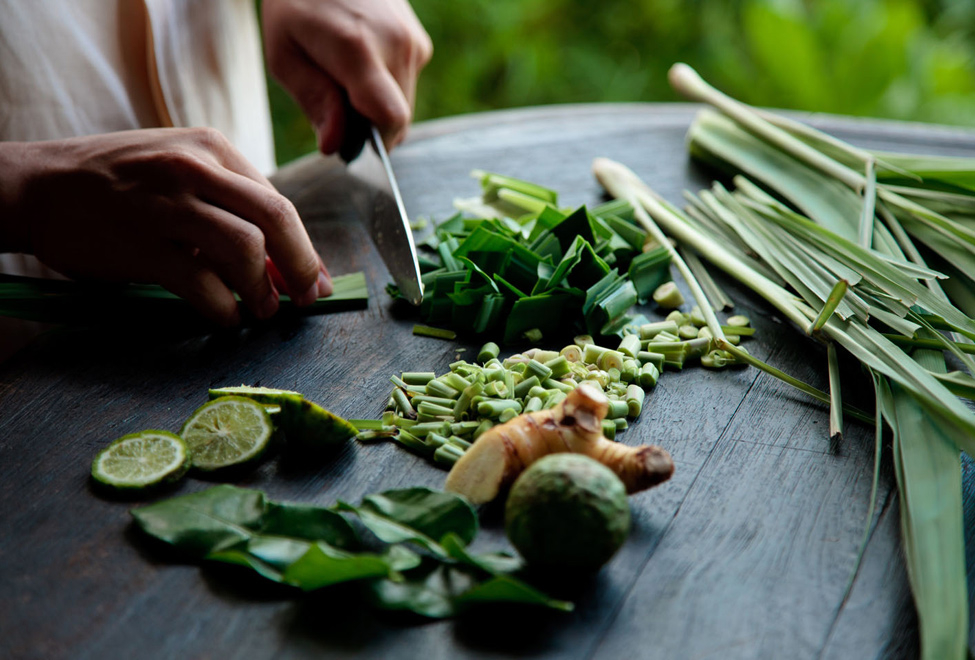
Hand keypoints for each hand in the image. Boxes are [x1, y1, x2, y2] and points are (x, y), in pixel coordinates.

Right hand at [0, 128, 330, 325]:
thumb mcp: (177, 168)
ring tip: (263, 310)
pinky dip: (225, 309)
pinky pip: (204, 284)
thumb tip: (281, 259)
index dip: (304, 246)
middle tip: (307, 297)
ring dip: (263, 290)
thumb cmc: (116, 183)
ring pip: (245, 249)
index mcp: (211, 148)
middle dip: (301, 265)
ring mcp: (167, 205)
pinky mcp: (143, 244)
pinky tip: (225, 317)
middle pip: (275, 218)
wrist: (38, 186)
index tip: (314, 277)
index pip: (277, 200)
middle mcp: (194, 168)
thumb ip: (228, 203)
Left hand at [262, 0, 432, 152]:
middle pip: (397, 119)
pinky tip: (360, 63)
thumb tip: (336, 146)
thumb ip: (314, 101)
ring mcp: (413, 41)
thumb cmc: (296, 3)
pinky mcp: (420, 41)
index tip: (351, 143)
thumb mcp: (285, 53)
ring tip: (344, 76)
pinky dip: (384, 87)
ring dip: (375, 106)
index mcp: (358, 49)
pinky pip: (405, 85)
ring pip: (402, 105)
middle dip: (369, 126)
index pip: (391, 118)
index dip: (375, 142)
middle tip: (335, 102)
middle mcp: (397, 45)